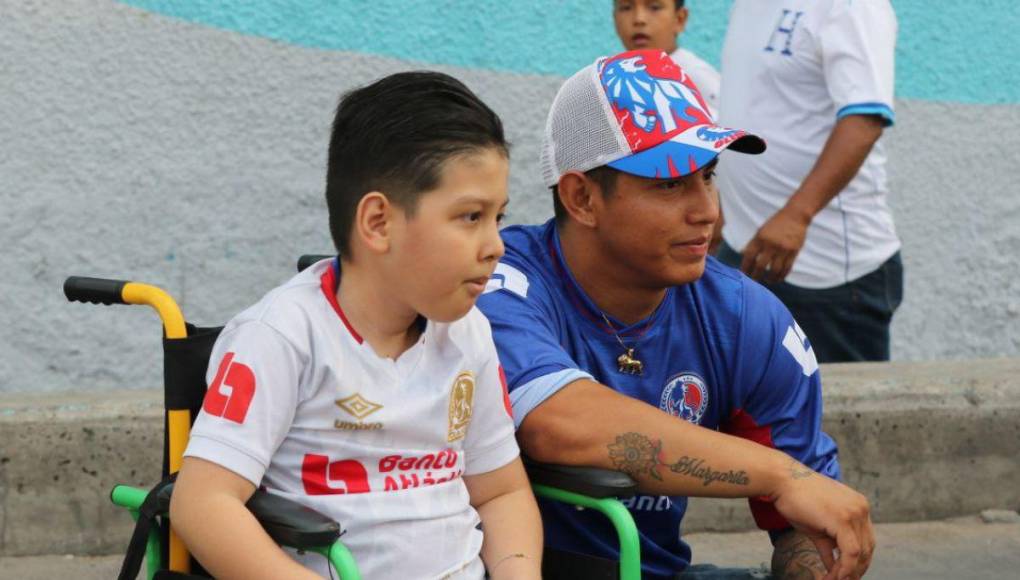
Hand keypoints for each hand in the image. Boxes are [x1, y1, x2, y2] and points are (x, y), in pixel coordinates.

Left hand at [740, 207, 809, 282]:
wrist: (795, 216)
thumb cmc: (775, 224)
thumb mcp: (761, 231)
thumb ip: (752, 243)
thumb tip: (742, 254)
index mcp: (760, 238)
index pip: (749, 256)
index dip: (745, 267)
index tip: (744, 274)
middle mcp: (771, 244)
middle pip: (760, 266)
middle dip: (756, 276)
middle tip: (754, 280)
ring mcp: (783, 249)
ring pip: (774, 270)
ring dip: (769, 278)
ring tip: (767, 281)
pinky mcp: (794, 252)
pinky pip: (787, 268)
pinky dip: (781, 276)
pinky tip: (777, 278)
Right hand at [771, 460, 874, 579]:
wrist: (782, 480)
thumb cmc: (795, 499)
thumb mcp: (818, 525)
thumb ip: (830, 544)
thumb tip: (835, 566)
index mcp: (858, 506)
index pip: (866, 540)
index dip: (859, 561)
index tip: (848, 574)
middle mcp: (861, 509)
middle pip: (868, 548)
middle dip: (857, 569)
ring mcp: (854, 513)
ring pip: (860, 553)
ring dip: (848, 572)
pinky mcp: (843, 520)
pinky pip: (850, 553)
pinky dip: (843, 568)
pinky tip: (832, 577)